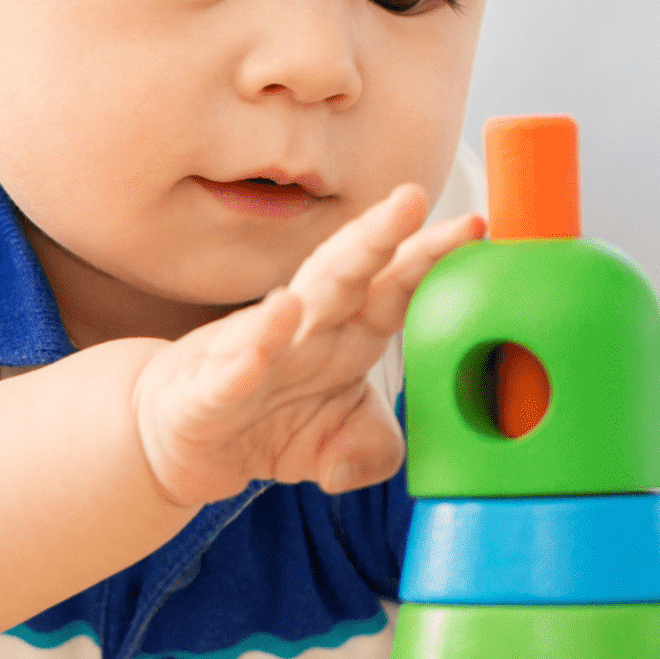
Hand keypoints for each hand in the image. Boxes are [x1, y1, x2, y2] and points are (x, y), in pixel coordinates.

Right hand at [133, 184, 483, 506]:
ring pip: (285, 311)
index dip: (431, 258)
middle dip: (378, 236)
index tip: (476, 229)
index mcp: (347, 334)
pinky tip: (261, 344)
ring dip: (314, 283)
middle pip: (343, 275)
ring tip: (351, 253)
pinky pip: (229, 375)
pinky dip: (244, 357)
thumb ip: (372, 450)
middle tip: (413, 198)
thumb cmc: (270, 420)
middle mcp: (303, 331)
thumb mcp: (337, 447)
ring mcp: (253, 354)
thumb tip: (371, 460)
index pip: (395, 288)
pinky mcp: (206, 392)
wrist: (183, 437)